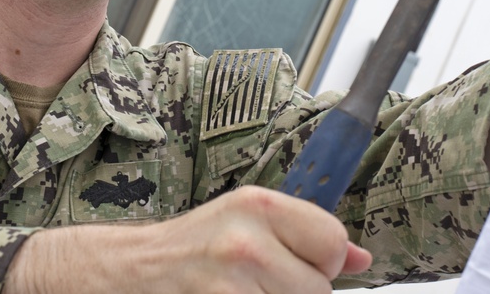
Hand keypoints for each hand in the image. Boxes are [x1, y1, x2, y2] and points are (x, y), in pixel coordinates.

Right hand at [5, 186, 371, 293]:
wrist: (128, 272)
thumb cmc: (191, 247)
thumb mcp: (247, 225)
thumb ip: (305, 236)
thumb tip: (360, 260)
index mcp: (259, 205)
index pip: (333, 242)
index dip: (320, 262)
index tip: (294, 263)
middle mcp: (246, 238)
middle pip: (318, 289)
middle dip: (295, 292)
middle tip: (257, 284)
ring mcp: (230, 280)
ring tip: (240, 293)